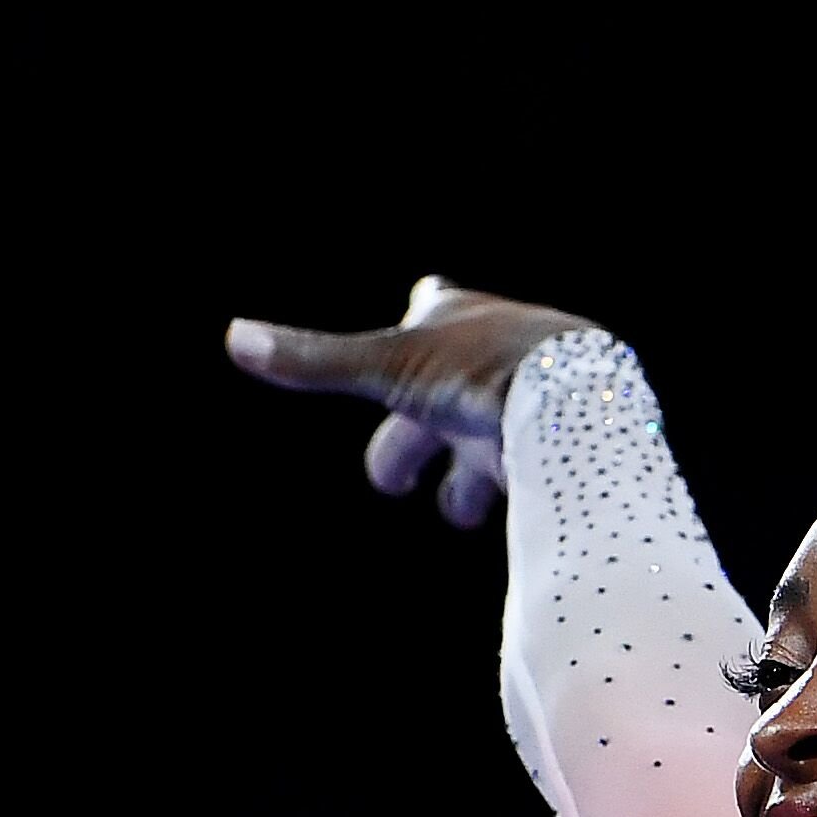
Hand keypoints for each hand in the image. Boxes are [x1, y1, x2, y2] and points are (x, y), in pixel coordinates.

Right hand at [225, 280, 602, 525]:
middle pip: (447, 388)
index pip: (430, 306)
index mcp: (459, 317)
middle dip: (415, 438)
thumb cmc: (485, 373)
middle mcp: (502, 346)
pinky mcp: (574, 429)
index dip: (412, 324)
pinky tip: (517, 506)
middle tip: (396, 482)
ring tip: (459, 510)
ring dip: (468, 474)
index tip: (404, 335)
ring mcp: (542, 387)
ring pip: (493, 430)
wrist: (583, 405)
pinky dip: (516, 483)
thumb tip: (233, 337)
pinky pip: (539, 456)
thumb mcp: (388, 368)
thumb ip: (316, 361)